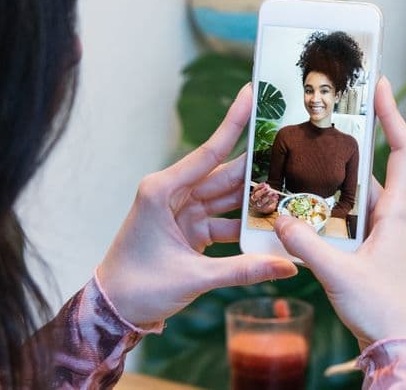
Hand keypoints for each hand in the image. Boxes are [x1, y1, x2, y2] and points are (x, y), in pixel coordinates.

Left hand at [97, 85, 297, 326]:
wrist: (112, 313)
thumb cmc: (137, 288)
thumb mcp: (193, 278)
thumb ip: (243, 269)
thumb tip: (288, 266)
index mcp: (162, 191)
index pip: (209, 151)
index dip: (234, 121)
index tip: (252, 92)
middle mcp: (173, 193)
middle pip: (225, 173)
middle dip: (259, 164)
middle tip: (293, 145)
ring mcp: (183, 210)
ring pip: (229, 196)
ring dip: (258, 197)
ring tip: (294, 186)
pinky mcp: (190, 228)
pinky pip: (226, 218)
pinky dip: (247, 223)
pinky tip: (274, 223)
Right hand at [274, 77, 405, 348]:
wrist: (400, 349)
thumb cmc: (384, 311)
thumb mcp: (339, 275)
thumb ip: (306, 246)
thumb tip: (278, 218)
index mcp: (398, 212)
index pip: (403, 149)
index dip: (393, 115)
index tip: (379, 85)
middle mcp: (392, 216)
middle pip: (372, 166)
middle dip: (347, 141)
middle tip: (322, 114)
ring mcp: (381, 233)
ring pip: (352, 195)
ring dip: (328, 180)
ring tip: (298, 156)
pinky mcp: (368, 251)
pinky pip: (344, 219)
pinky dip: (323, 211)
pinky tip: (296, 209)